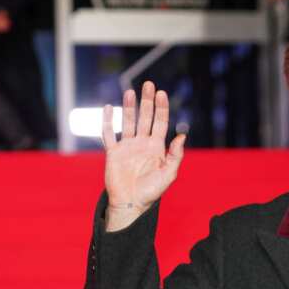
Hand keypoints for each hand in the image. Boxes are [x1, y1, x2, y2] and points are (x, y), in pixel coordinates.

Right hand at [102, 81, 185, 229]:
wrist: (132, 204)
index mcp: (157, 147)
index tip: (161, 93)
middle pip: (145, 117)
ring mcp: (127, 147)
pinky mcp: (113, 153)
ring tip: (130, 92)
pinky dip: (107, 121)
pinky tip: (107, 108)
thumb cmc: (152, 191)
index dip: (161, 108)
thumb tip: (181, 136)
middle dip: (147, 101)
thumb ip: (175, 155)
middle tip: (148, 84)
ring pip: (128, 122)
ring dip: (129, 107)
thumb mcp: (169, 173)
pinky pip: (109, 134)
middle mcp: (142, 144)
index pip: (160, 122)